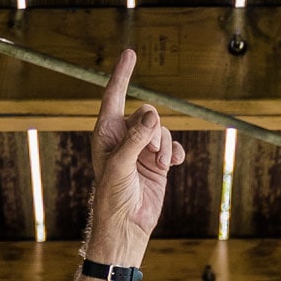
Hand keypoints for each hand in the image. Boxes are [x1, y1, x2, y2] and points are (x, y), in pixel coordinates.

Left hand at [86, 48, 182, 263]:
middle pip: (146, 111)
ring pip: (161, 128)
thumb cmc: (113, 198)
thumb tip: (151, 115)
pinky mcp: (157, 163)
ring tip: (157, 165)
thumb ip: (135, 139)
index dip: (122, 75)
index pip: (114, 96)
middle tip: (149, 152)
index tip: (130, 54)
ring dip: (163, 145)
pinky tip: (172, 165)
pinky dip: (174, 153)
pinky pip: (172, 146)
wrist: (127, 226)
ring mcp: (142, 149)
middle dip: (152, 129)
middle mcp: (123, 137)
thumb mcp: (119, 165)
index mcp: (106, 133)